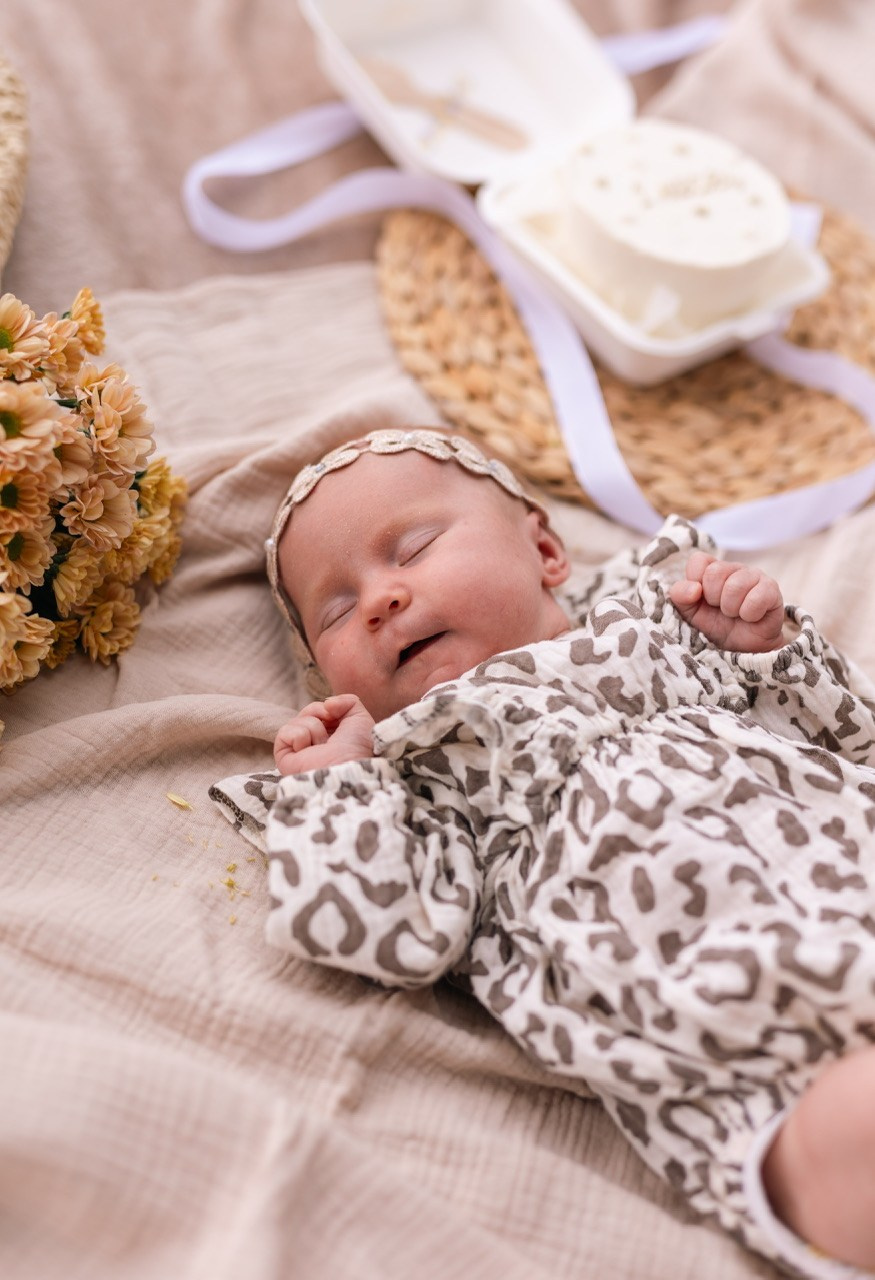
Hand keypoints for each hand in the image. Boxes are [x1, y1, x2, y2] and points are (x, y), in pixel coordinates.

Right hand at [274, 694, 375, 775]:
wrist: (348, 767)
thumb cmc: (357, 747)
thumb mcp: (360, 717)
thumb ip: (347, 701)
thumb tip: (326, 703)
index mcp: (330, 734)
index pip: (318, 710)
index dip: (326, 708)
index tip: (335, 714)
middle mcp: (313, 742)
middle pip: (306, 712)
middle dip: (319, 714)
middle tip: (329, 732)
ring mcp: (298, 750)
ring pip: (297, 720)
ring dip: (313, 730)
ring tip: (322, 746)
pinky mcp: (284, 757)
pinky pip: (285, 732)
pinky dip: (299, 737)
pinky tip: (307, 750)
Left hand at [668, 551, 784, 651]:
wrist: (742, 648)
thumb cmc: (715, 626)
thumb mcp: (689, 613)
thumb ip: (680, 596)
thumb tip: (694, 588)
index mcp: (712, 569)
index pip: (699, 560)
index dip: (696, 583)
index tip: (701, 599)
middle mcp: (734, 568)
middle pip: (716, 572)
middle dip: (713, 599)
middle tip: (721, 610)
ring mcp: (755, 576)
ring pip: (735, 585)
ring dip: (731, 609)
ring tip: (735, 614)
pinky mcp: (772, 590)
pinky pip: (756, 598)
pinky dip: (749, 614)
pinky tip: (751, 617)